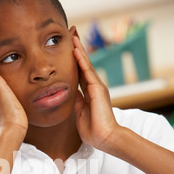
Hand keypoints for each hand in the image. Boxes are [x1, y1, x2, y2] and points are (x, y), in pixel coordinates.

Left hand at [72, 35, 118, 150]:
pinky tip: (75, 49)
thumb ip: (76, 102)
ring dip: (78, 49)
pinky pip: (88, 71)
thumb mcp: (80, 114)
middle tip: (71, 34)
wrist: (105, 138)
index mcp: (88, 94)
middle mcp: (94, 87)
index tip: (67, 49)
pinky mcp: (98, 89)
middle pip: (83, 65)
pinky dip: (81, 60)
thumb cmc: (94, 131)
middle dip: (77, 50)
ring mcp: (97, 87)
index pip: (79, 74)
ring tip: (72, 35)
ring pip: (86, 64)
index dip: (73, 62)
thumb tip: (70, 93)